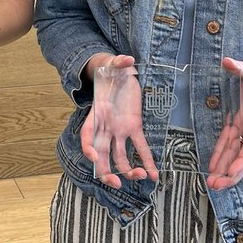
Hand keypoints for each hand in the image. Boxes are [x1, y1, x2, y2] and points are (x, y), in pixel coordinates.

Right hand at [86, 54, 158, 188]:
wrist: (117, 72)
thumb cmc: (111, 69)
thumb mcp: (113, 64)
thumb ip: (118, 62)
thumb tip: (126, 59)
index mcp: (96, 114)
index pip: (87, 136)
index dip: (88, 148)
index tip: (93, 157)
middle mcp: (105, 127)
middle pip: (102, 155)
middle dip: (106, 171)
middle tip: (115, 183)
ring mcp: (119, 130)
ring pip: (120, 157)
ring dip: (128, 170)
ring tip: (141, 176)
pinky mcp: (134, 128)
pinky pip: (140, 148)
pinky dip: (147, 161)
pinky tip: (154, 175)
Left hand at [205, 55, 242, 189]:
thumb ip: (240, 67)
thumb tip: (227, 61)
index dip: (241, 158)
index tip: (231, 172)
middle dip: (231, 172)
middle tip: (216, 186)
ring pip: (235, 153)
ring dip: (224, 168)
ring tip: (212, 183)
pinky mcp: (239, 123)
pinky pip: (229, 143)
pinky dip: (221, 155)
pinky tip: (212, 167)